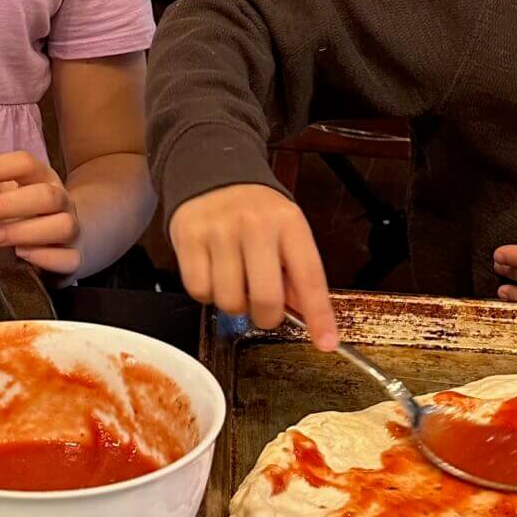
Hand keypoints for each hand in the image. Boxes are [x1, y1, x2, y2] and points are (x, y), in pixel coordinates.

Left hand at [0, 149, 81, 274]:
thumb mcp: (5, 184)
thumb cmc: (25, 208)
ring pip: (62, 226)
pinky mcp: (73, 258)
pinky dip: (45, 257)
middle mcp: (62, 201)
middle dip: (6, 204)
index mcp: (44, 178)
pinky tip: (21, 254)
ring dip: (25, 231)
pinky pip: (68, 258)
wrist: (60, 238)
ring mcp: (71, 230)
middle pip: (46, 195)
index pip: (26, 163)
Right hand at [167, 184, 338, 349]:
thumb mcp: (286, 231)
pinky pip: (200, 292)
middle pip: (266, 299)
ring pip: (230, 301)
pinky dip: (207, 293)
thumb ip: (297, 272)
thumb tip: (307, 317)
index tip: (326, 342)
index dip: (319, 315)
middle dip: (267, 316)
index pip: (309, 277)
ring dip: (235, 304)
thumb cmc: (255, 211)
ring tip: (235, 281)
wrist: (212, 174)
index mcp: (288, 223)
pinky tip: (213, 273)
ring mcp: (219, 232)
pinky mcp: (189, 239)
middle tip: (264, 308)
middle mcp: (255, 225)